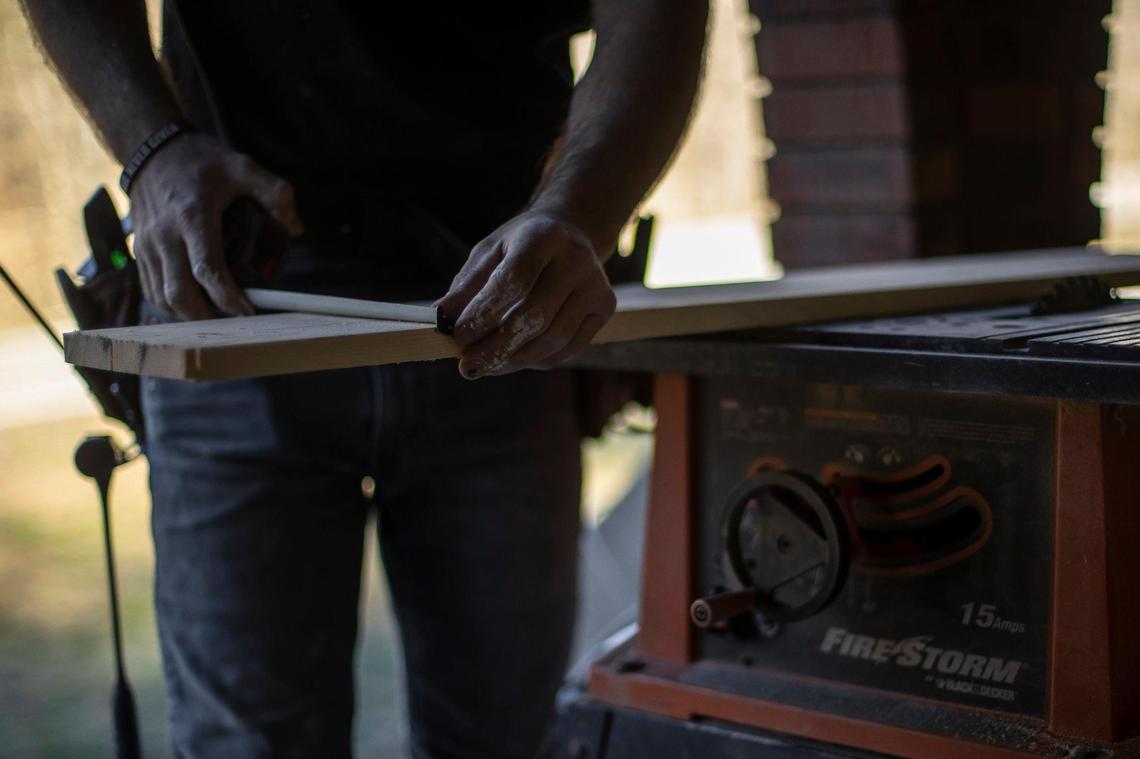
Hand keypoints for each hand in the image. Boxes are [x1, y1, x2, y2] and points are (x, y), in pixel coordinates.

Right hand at [128, 132, 303, 319]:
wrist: (151, 150)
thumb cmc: (201, 162)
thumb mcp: (243, 166)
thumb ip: (275, 192)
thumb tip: (295, 228)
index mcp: (192, 216)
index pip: (207, 268)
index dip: (226, 297)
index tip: (247, 310)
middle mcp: (165, 235)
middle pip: (179, 292)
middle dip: (206, 316)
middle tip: (233, 322)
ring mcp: (147, 245)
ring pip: (161, 297)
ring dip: (188, 314)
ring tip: (216, 315)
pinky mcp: (139, 251)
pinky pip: (150, 290)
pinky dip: (171, 305)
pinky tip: (193, 305)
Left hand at [436, 211, 615, 377]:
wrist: (571, 231)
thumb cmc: (520, 245)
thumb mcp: (489, 252)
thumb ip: (466, 284)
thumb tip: (441, 319)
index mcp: (543, 235)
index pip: (513, 281)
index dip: (483, 313)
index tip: (457, 337)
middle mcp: (576, 258)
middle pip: (535, 315)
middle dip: (496, 346)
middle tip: (467, 366)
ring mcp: (596, 284)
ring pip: (552, 338)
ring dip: (514, 359)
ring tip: (485, 366)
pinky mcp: (605, 306)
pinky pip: (568, 347)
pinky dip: (536, 360)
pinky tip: (512, 360)